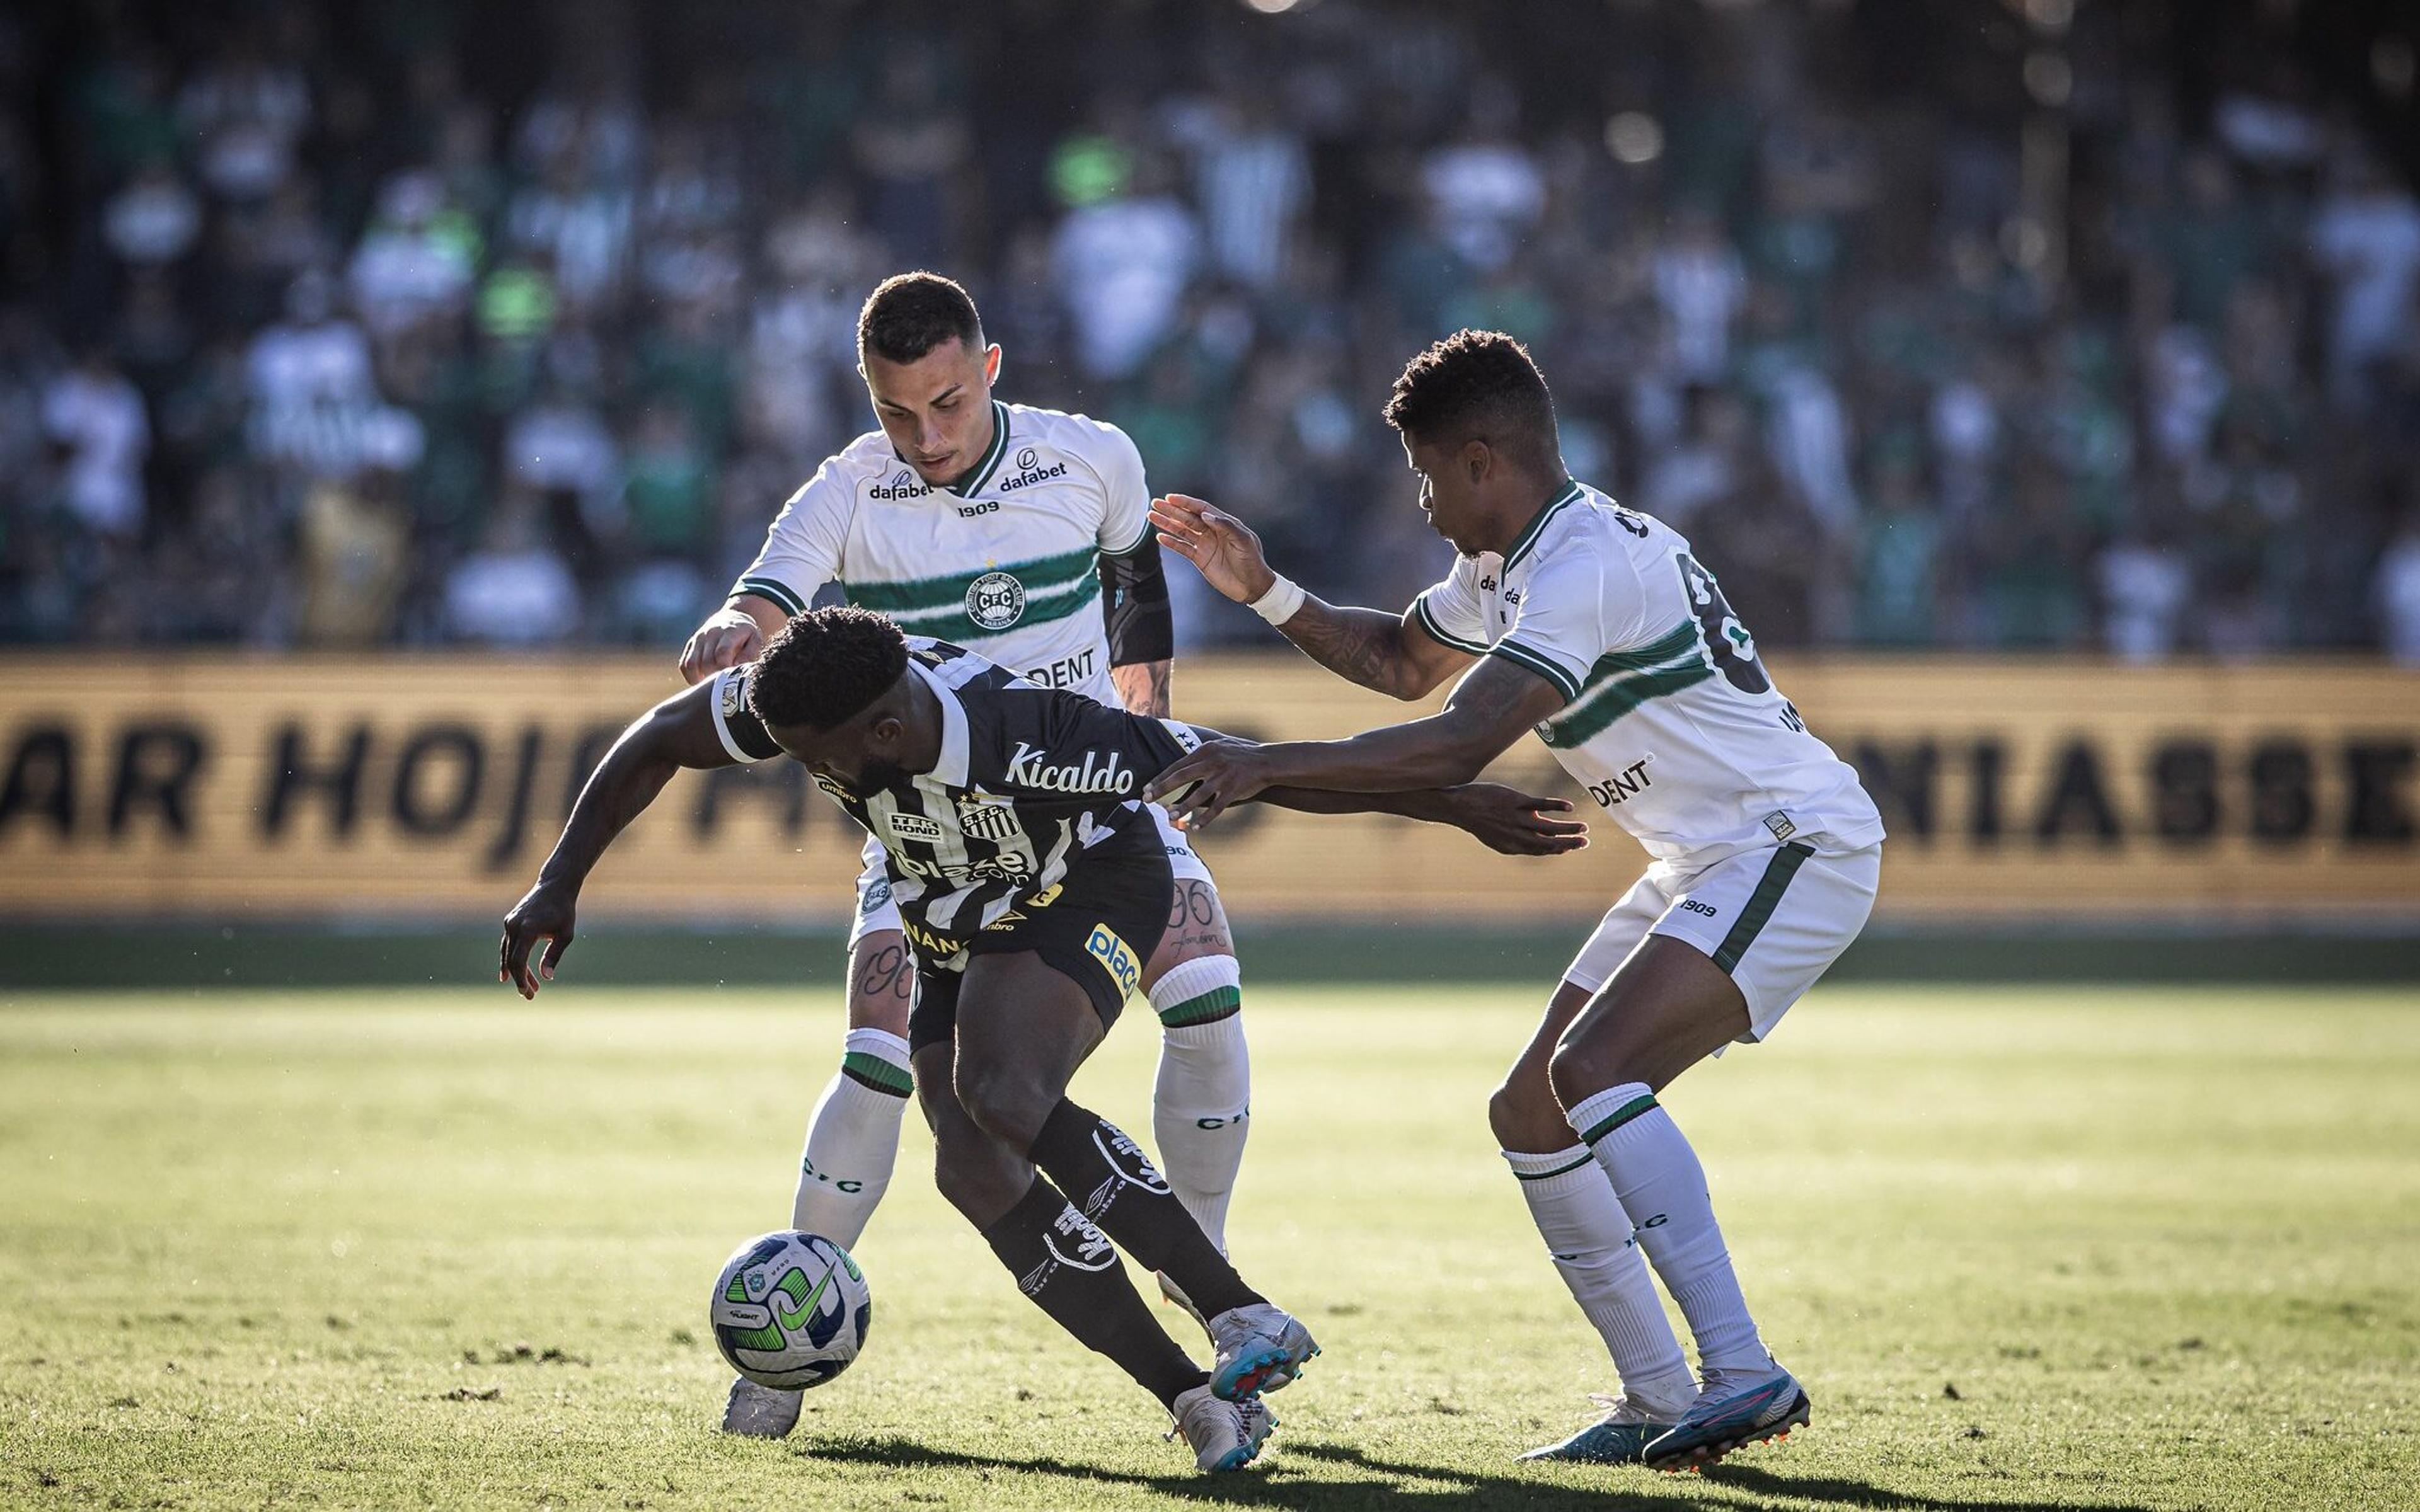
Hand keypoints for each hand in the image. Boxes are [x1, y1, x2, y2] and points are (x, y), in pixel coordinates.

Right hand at [500, 882, 577, 997]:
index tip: (526, 992)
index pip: (519, 960)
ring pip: (508, 953)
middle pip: (512, 960)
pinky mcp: (510, 922)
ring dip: (517, 972)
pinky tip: (512, 973)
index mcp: (527, 928)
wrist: (554, 886)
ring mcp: (509, 923)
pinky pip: (507, 945)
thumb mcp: (565, 935)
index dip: (521, 978)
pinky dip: (510, 959)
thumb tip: (546, 977)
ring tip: (528, 987)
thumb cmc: (564, 911)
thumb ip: (554, 955)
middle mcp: (514, 925)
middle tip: (529, 996)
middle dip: (520, 979)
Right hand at [678, 607, 764, 684]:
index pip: (721, 653)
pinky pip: (684, 664)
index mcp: (729, 632)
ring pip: (691, 664)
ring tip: (711, 683)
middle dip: (715, 676)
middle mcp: (711, 633)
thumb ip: (750, 653)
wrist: (733, 618)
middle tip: (724, 683)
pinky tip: (701, 680)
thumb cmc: (747, 634)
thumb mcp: (756, 640)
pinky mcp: (691, 644)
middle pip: (706, 662)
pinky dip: (690, 676)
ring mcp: (698, 638)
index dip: (724, 669)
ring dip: (700, 678)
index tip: (731, 678)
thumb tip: (737, 666)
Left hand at [1145, 743, 1274, 829]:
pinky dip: (1205, 819)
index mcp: (1207, 750)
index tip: (1147, 787)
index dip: (1161, 777)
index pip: (1178, 765)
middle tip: (1147, 800)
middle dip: (1161, 789)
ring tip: (1169, 817)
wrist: (1268, 761)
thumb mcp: (1220, 746)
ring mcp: (1224, 776)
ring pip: (1198, 795)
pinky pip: (1216, 807)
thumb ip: (1202, 755)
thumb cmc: (1242, 755)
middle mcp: (1213, 762)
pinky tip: (1195, 827)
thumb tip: (1182, 764)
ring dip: (1182, 808)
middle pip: (1181, 777)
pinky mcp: (1234, 790)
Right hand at [1149, 494, 1276, 604]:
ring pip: (1182, 531)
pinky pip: (1183, 548)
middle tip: (1155, 503)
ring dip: (1167, 524)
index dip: (1186, 503)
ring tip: (1151, 516)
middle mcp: (1212, 532)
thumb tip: (1205, 515)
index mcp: (1224, 523)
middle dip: (1171, 510)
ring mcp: (1205, 545)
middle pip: (1188, 518)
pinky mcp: (1200, 559)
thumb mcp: (1243, 541)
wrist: (1252, 586)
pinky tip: (1160, 537)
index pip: (1201, 509)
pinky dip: (1171, 543)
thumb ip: (1226, 526)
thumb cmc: (1252, 561)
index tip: (1171, 498)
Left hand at [1443, 783, 1589, 855]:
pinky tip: (1569, 807)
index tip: (1571, 848)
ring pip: (1547, 827)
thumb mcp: (1496, 837)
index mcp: (1512, 846)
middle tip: (1585, 842)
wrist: (1460, 806)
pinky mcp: (1515, 802)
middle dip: (1568, 844)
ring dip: (1568, 829)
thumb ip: (1516, 840)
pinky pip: (1540, 805)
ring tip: (1583, 828)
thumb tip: (1535, 839)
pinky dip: (1556, 807)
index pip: (1539, 851)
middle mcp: (1516, 835)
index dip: (1557, 850)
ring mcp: (1516, 819)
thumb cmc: (1479, 820)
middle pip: (1548, 843)